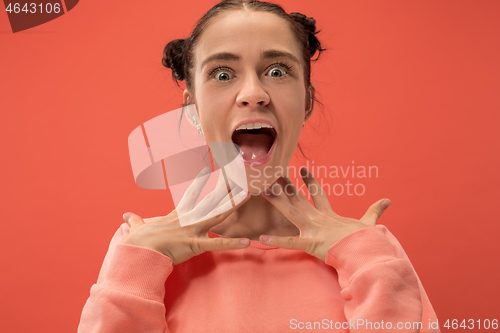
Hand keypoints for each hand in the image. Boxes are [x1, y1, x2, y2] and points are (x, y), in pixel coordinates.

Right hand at [121, 167, 250, 264]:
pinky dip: (232, 244)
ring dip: (234, 205)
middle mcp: (188, 219)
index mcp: (177, 215)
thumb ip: (135, 220)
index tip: (206, 169)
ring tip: (248, 195)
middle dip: (225, 189)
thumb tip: (125, 214)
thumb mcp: (137, 227)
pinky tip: (246, 242)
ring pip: (218, 214)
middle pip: (210, 200)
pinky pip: (217, 244)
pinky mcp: (195, 244)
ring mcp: (193, 230)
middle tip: (238, 178)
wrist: (138, 250)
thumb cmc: (138, 241)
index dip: (199, 182)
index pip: (190, 194)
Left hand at [259, 167, 390, 260]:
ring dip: (276, 201)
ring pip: (290, 212)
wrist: (367, 252)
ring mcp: (313, 230)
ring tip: (262, 190)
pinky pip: (289, 242)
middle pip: (298, 198)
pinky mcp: (310, 243)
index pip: (318, 193)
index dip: (310, 181)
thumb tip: (388, 200)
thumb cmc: (366, 240)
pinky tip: (261, 238)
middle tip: (273, 172)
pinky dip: (276, 241)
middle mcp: (318, 218)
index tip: (303, 168)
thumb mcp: (369, 223)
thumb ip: (375, 211)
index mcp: (329, 215)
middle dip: (285, 184)